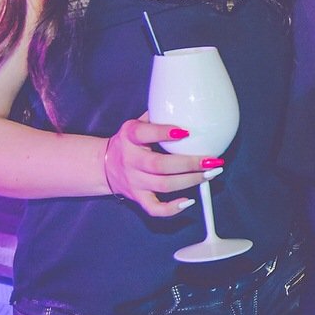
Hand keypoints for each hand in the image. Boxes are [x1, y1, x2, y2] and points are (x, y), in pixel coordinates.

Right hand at [101, 114, 216, 217]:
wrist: (103, 165)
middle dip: (189, 163)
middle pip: (160, 165)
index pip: (143, 133)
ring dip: (190, 181)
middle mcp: (130, 160)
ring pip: (163, 185)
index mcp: (130, 137)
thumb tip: (187, 106)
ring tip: (211, 174)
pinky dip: (171, 209)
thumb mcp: (136, 124)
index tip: (186, 132)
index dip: (163, 132)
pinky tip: (189, 201)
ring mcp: (134, 181)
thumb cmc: (129, 142)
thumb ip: (157, 115)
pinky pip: (154, 208)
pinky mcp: (138, 197)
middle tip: (211, 160)